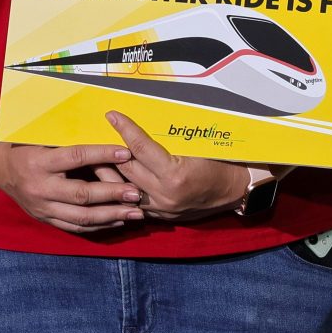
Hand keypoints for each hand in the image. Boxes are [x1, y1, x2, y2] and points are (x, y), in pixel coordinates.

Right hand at [0, 143, 143, 232]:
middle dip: (112, 194)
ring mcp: (42, 207)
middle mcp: (40, 187)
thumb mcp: (41, 137)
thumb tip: (103, 126)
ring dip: (111, 216)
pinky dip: (99, 226)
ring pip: (81, 217)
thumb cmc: (26, 146)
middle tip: (136, 193)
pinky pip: (75, 227)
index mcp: (39, 161)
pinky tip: (118, 221)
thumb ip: (67, 137)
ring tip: (135, 213)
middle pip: (81, 194)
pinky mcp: (45, 219)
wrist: (0, 168)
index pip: (75, 157)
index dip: (102, 154)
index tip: (127, 153)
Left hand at [106, 111, 248, 221]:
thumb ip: (168, 141)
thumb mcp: (197, 147)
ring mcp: (161, 208)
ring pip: (123, 189)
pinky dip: (121, 189)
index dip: (125, 129)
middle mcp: (164, 194)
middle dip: (108, 152)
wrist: (236, 190)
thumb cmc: (221, 163)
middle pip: (126, 169)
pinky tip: (110, 180)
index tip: (112, 116)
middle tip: (94, 136)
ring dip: (108, 174)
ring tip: (94, 159)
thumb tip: (143, 125)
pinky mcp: (160, 216)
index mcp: (175, 174)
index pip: (140, 147)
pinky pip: (133, 202)